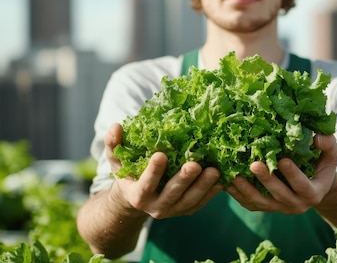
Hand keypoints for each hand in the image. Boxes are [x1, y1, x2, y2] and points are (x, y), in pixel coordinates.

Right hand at [104, 123, 223, 218]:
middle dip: (184, 180)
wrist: (137, 198)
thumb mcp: (117, 159)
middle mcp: (155, 207)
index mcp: (137, 195)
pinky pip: (201, 202)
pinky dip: (212, 192)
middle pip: (172, 194)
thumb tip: (115, 126)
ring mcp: (173, 210)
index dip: (153, 172)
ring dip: (203, 186)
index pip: (145, 185)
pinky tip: (222, 179)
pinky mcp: (187, 210)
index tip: (161, 154)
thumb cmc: (128, 172)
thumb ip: (114, 144)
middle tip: (195, 164)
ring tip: (214, 171)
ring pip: (190, 200)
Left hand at [225, 134, 336, 213]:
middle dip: (266, 180)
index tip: (282, 160)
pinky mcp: (264, 207)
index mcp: (313, 193)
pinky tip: (226, 180)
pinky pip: (249, 203)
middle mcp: (297, 205)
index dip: (293, 174)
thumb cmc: (320, 162)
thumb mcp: (330, 153)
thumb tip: (317, 137)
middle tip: (253, 164)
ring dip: (246, 189)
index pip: (303, 186)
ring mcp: (279, 208)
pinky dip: (237, 194)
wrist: (311, 184)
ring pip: (260, 202)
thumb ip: (327, 145)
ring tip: (234, 175)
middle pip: (279, 195)